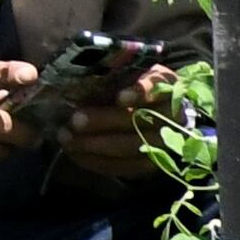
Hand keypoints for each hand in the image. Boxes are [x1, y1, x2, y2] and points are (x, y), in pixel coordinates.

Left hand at [55, 65, 180, 186]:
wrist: (150, 114)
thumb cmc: (128, 86)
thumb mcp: (124, 72)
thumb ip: (110, 74)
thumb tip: (77, 78)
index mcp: (166, 85)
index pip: (158, 87)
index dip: (141, 93)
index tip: (120, 98)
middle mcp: (172, 116)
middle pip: (140, 121)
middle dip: (105, 122)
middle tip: (74, 120)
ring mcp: (165, 143)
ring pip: (132, 147)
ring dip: (96, 145)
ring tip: (67, 139)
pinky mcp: (152, 164)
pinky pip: (125, 167)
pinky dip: (97, 161)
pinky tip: (74, 154)